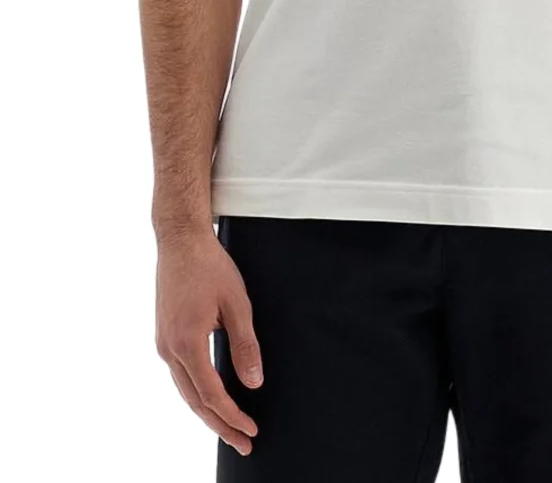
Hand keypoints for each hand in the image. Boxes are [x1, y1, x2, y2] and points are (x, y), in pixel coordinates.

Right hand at [155, 226, 262, 454]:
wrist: (180, 241)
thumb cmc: (211, 266)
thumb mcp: (237, 303)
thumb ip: (246, 345)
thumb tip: (254, 382)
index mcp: (187, 342)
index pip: (211, 394)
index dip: (232, 416)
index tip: (251, 430)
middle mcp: (169, 349)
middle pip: (195, 401)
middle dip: (220, 425)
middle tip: (244, 443)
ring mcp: (163, 343)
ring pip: (185, 391)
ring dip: (208, 412)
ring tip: (231, 428)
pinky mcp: (164, 336)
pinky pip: (181, 375)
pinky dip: (197, 393)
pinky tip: (212, 398)